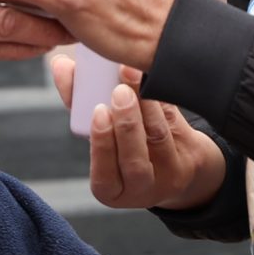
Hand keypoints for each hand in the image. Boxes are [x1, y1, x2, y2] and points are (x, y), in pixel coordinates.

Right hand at [49, 54, 226, 211]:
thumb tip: (60, 65)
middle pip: (135, 160)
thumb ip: (76, 101)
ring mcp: (171, 175)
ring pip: (157, 138)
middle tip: (119, 91)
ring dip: (146, 104)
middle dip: (126, 124)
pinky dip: (163, 99)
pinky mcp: (193, 156)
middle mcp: (141, 190)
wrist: (175, 158)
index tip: (99, 112)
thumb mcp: (100, 131)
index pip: (104, 173)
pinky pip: (177, 124)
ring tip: (133, 75)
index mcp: (110, 190)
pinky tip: (153, 77)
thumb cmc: (125, 142)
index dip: (102, 143)